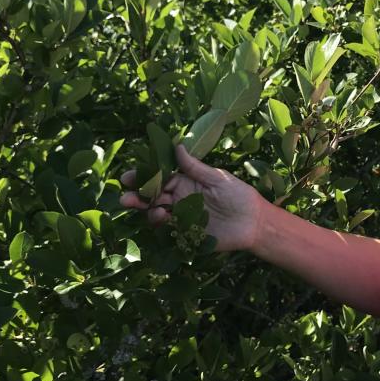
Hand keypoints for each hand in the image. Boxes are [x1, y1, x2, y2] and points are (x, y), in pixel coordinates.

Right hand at [119, 144, 265, 252]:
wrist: (254, 223)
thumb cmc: (239, 195)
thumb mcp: (217, 178)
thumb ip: (195, 168)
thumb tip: (177, 146)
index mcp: (186, 182)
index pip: (159, 178)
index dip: (143, 178)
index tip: (128, 177)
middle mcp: (180, 199)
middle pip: (152, 197)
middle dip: (137, 197)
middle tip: (126, 198)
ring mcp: (182, 217)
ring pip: (156, 213)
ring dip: (148, 211)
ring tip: (152, 208)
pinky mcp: (186, 234)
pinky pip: (168, 230)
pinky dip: (161, 224)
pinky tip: (163, 218)